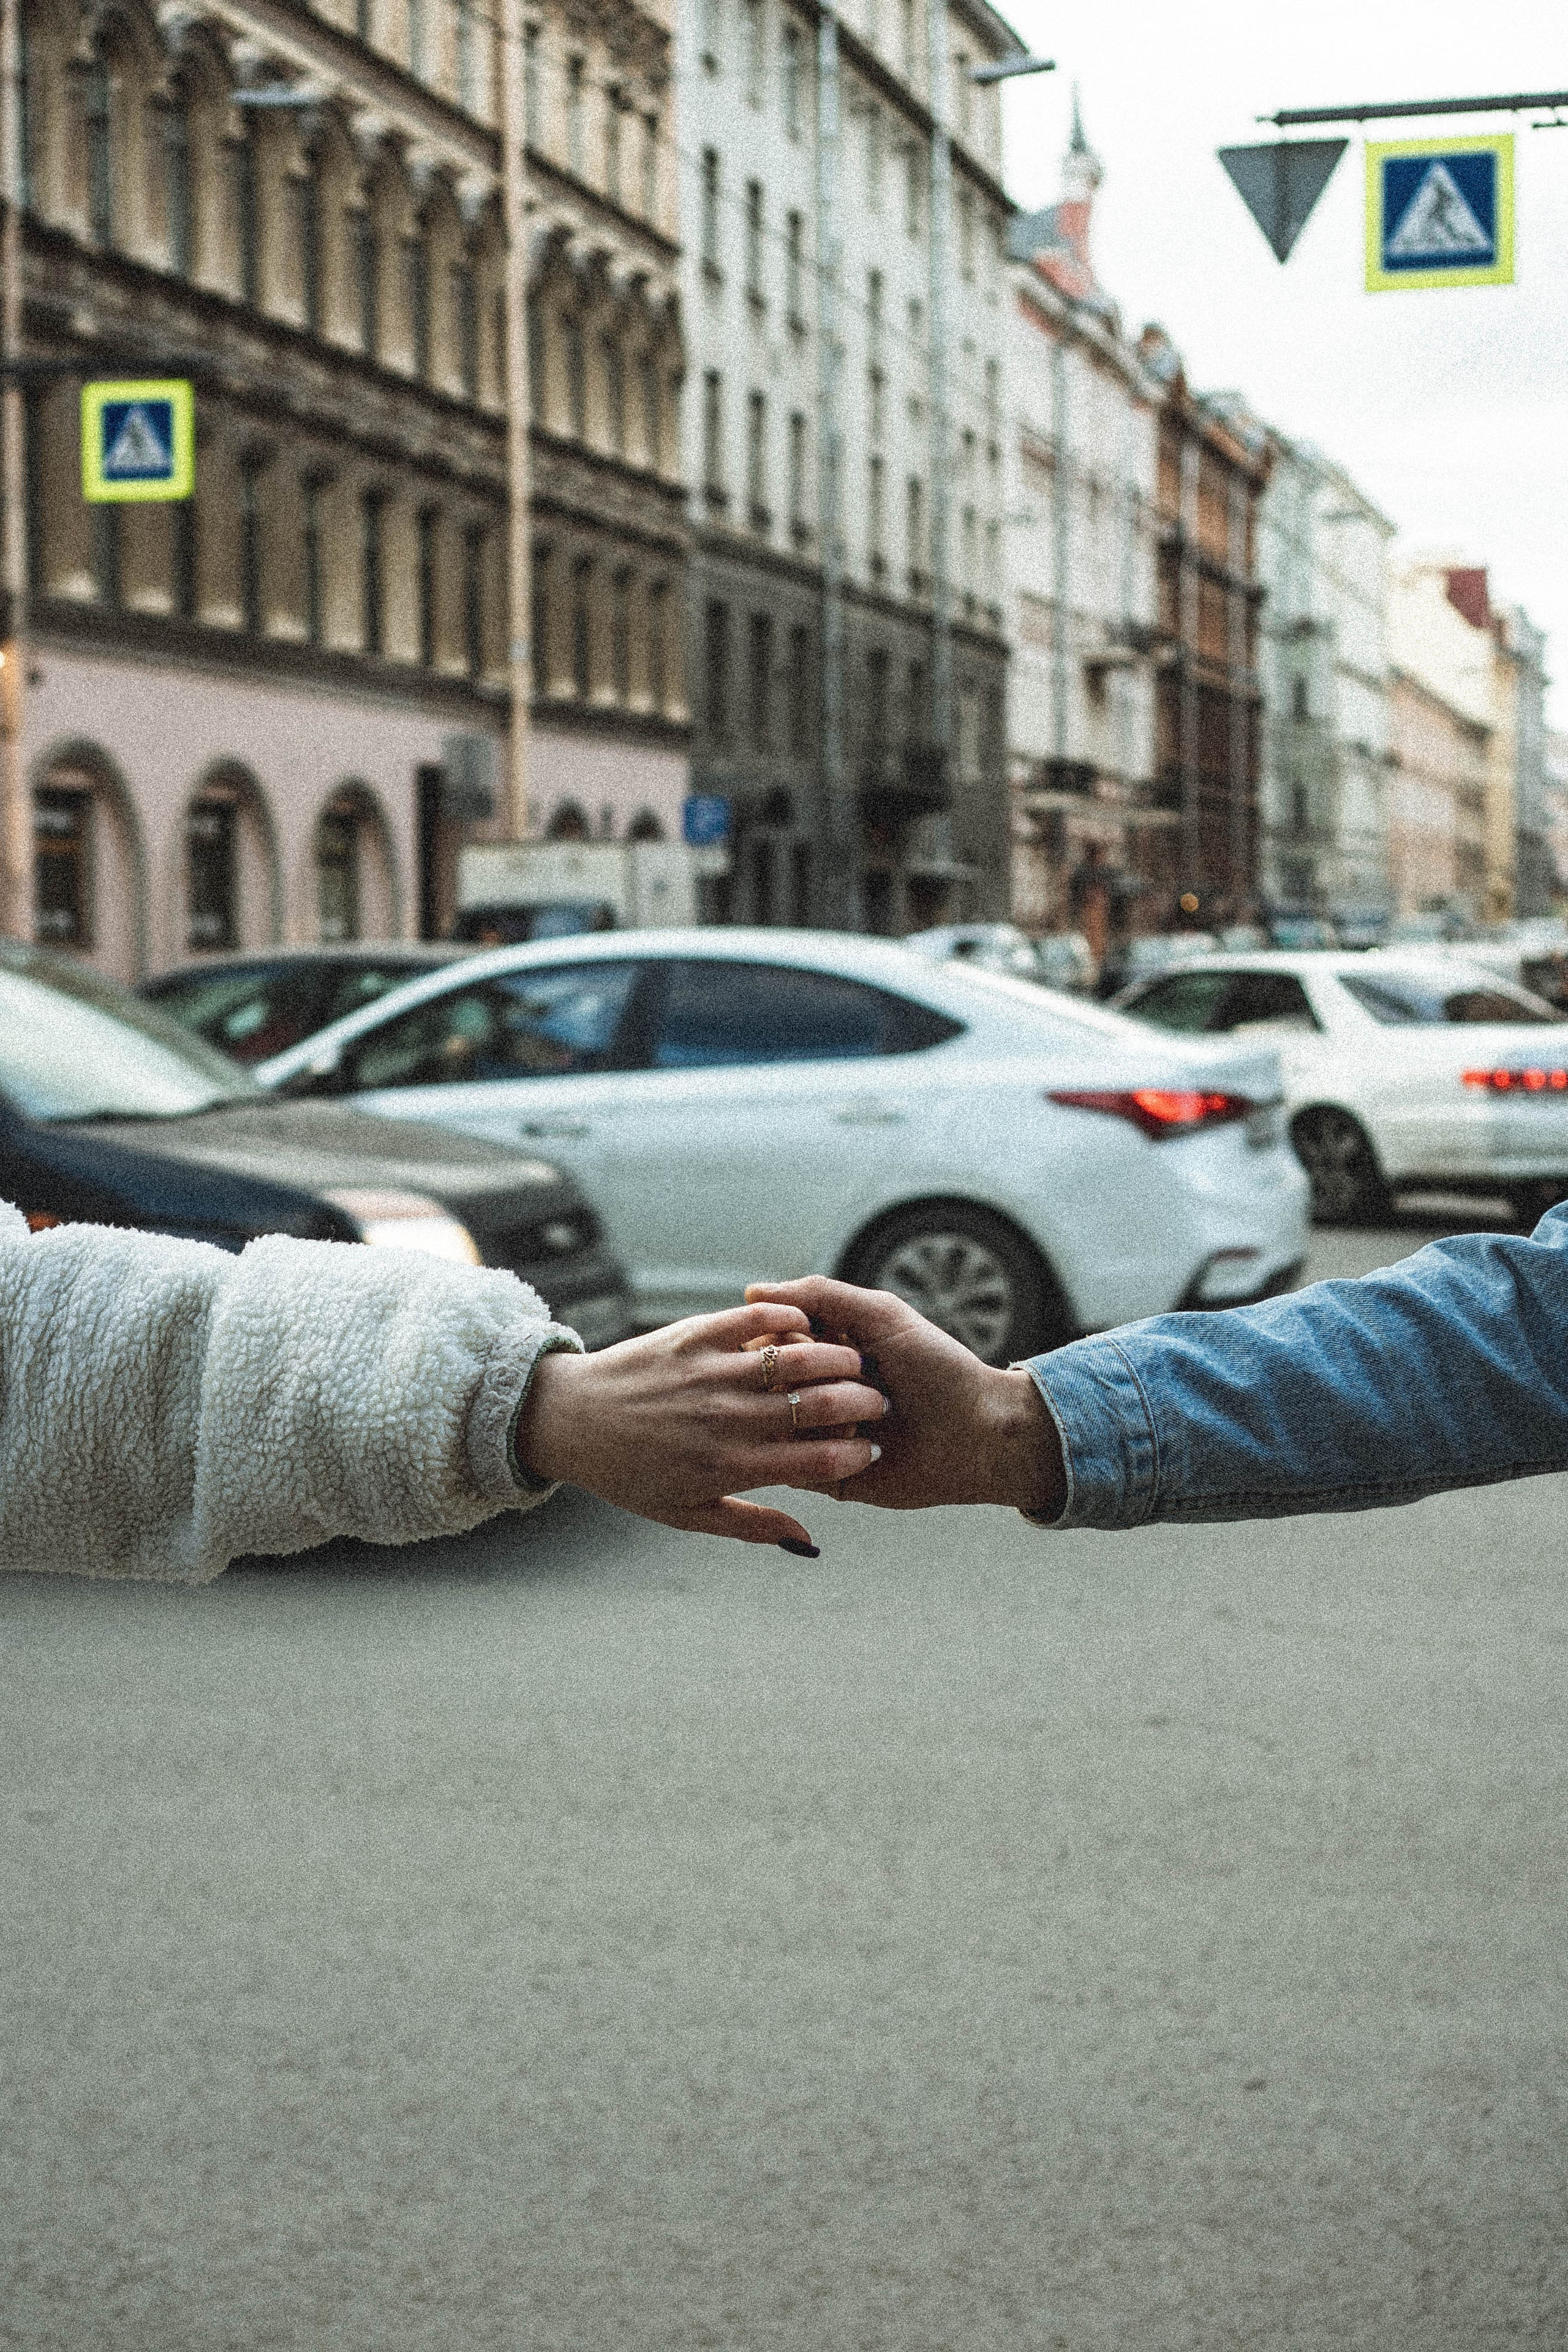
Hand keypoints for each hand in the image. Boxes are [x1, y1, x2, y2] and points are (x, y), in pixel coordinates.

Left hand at [514, 1303, 889, 1549]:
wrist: (568, 1420)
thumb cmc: (630, 1474)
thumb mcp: (688, 1512)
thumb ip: (752, 1524)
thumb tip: (810, 1541)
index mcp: (727, 1466)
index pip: (815, 1461)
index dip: (855, 1455)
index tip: (873, 1450)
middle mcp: (723, 1418)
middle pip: (816, 1405)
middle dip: (862, 1402)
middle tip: (879, 1399)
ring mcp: (708, 1373)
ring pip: (794, 1357)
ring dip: (836, 1356)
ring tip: (854, 1361)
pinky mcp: (691, 1335)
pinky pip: (752, 1319)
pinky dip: (787, 1317)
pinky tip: (806, 1324)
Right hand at [742, 1278, 1064, 1517]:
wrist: (978, 1434)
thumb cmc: (937, 1368)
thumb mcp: (882, 1315)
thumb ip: (819, 1295)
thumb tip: (751, 1290)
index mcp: (824, 1349)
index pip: (768, 1337)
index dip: (789, 1338)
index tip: (827, 1340)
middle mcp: (814, 1390)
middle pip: (768, 1379)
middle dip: (814, 1375)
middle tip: (866, 1379)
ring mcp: (817, 1433)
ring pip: (777, 1421)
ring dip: (826, 1412)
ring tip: (876, 1415)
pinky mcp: (825, 1474)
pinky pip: (794, 1464)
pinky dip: (828, 1450)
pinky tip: (869, 1446)